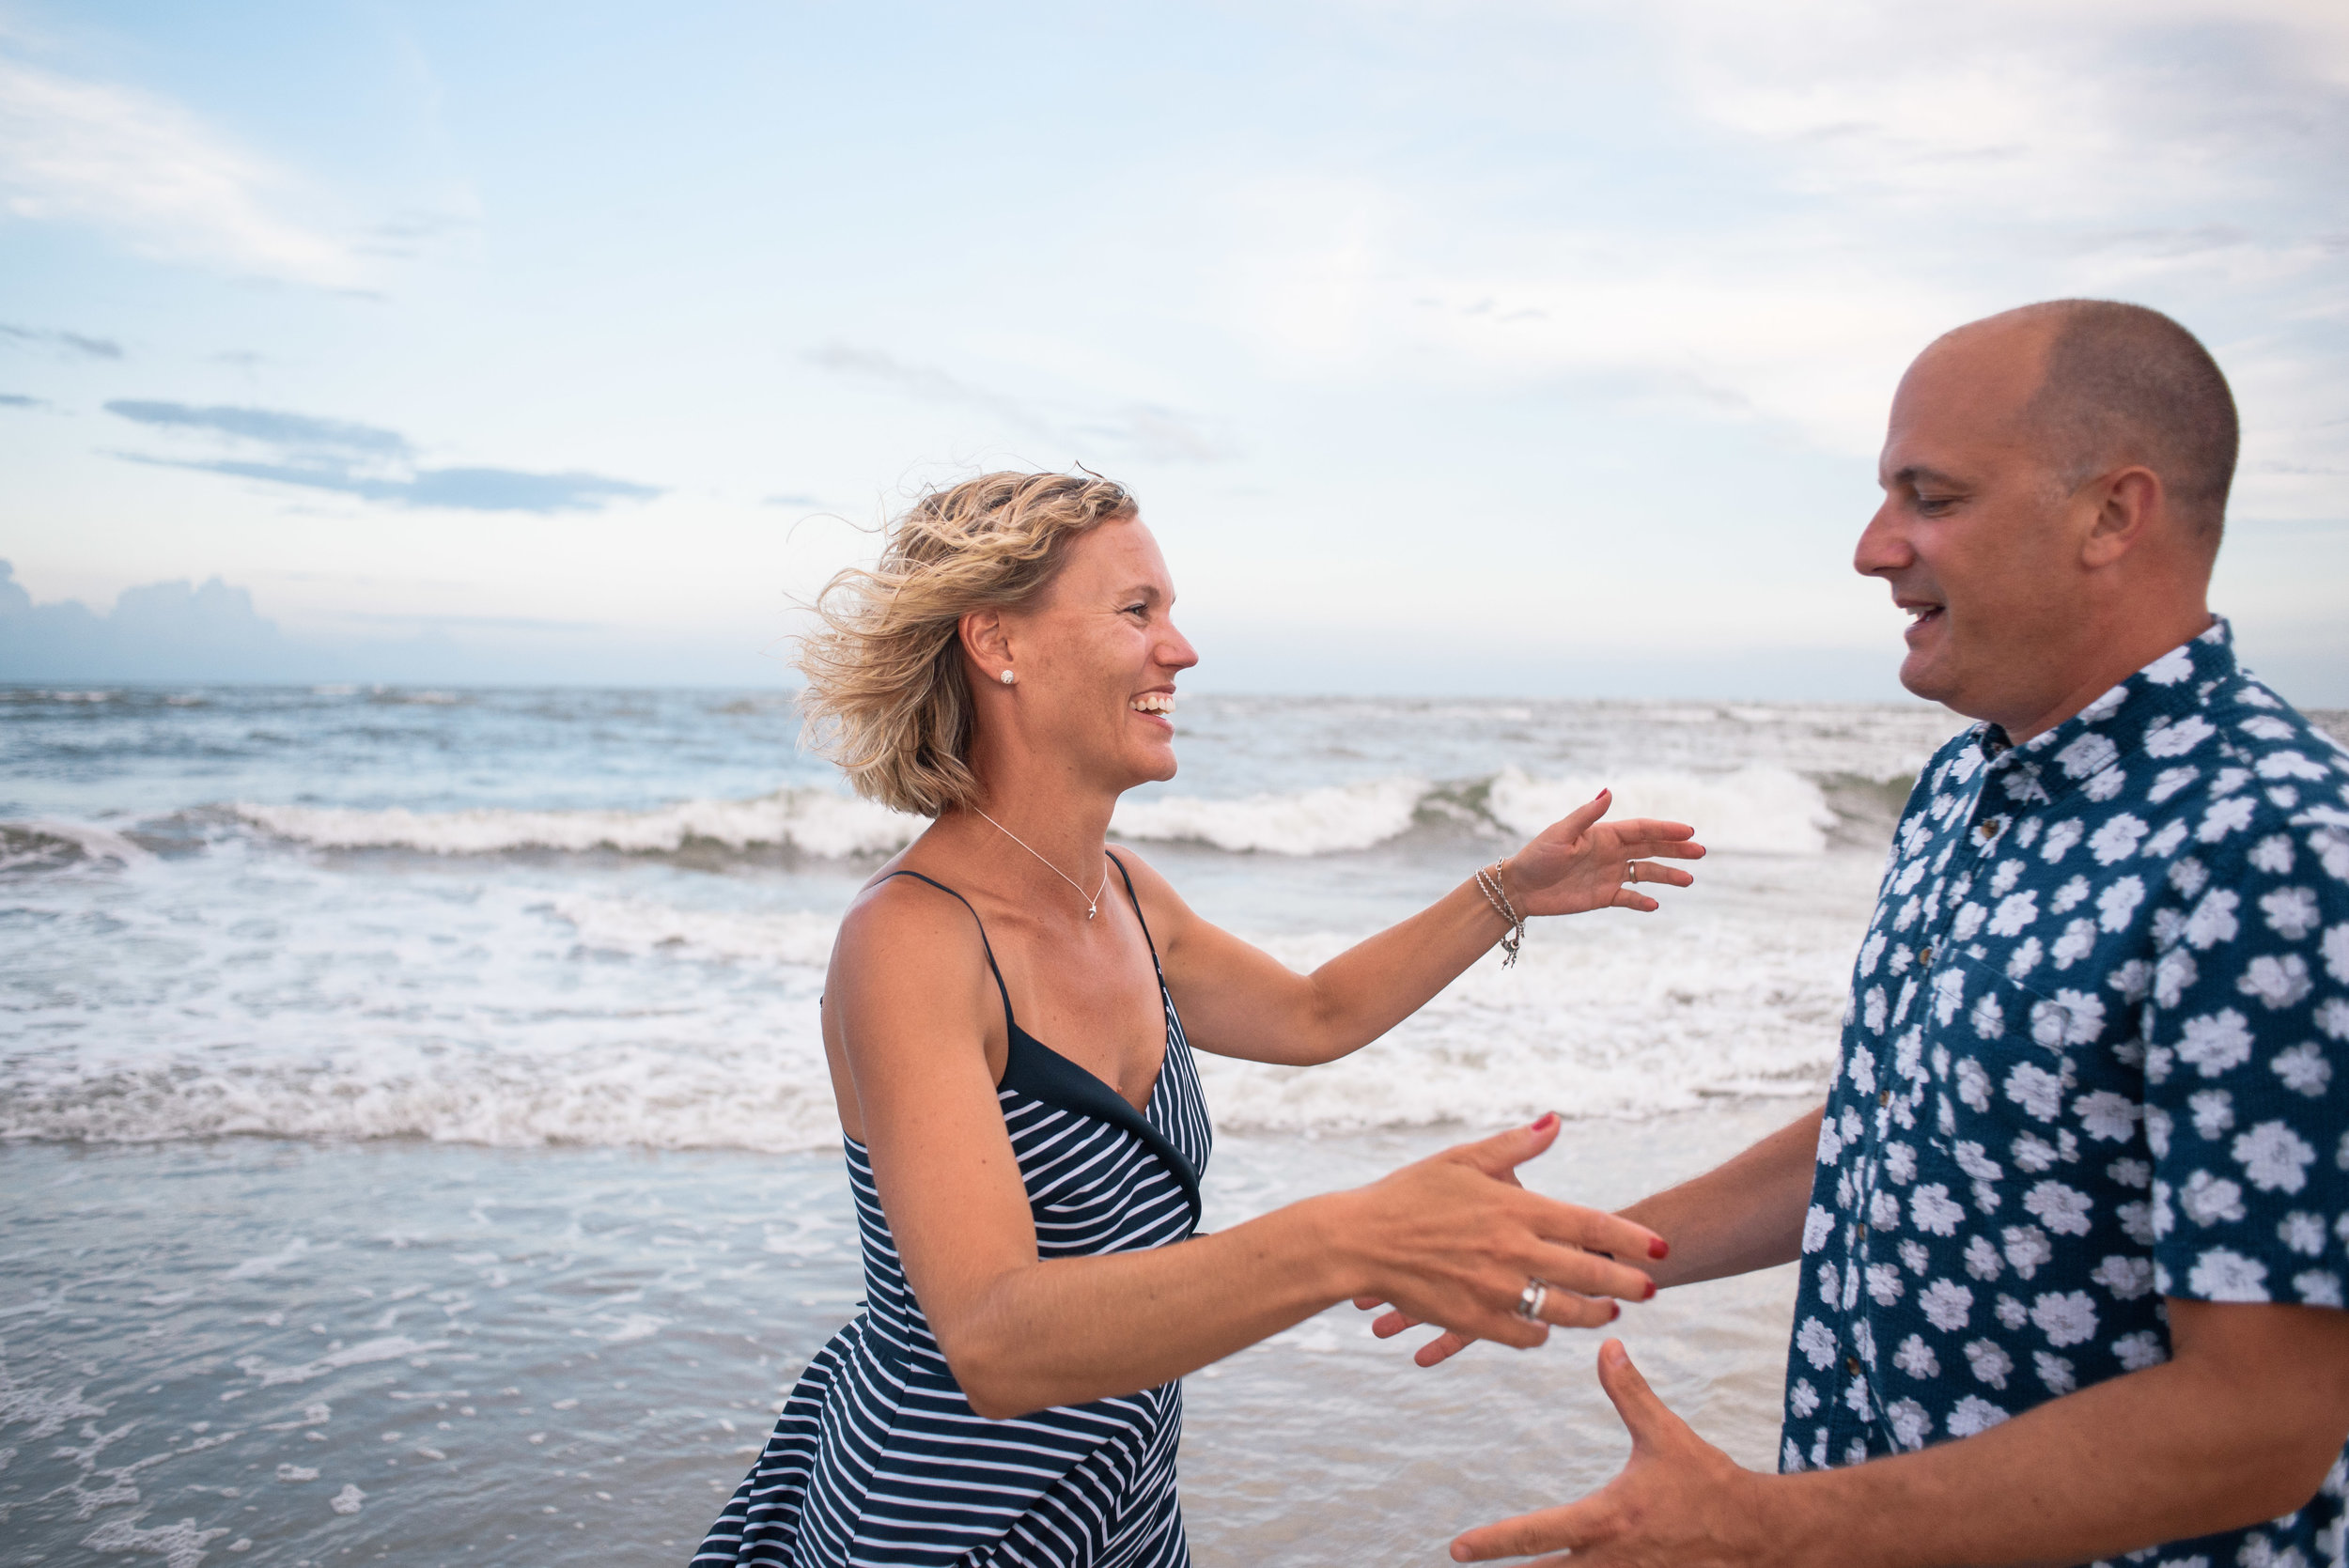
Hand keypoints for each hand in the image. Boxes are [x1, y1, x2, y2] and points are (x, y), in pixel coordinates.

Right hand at [1330, 1116, 1662, 1348]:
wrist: (1358, 1241)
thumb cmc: (1408, 1194)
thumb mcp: (1462, 1160)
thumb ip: (1515, 1145)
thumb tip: (1556, 1121)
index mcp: (1514, 1208)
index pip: (1590, 1224)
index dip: (1631, 1238)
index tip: (1660, 1249)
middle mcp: (1512, 1251)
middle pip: (1589, 1275)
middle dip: (1628, 1285)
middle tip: (1649, 1291)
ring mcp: (1494, 1290)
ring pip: (1564, 1313)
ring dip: (1592, 1315)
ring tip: (1606, 1313)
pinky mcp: (1474, 1321)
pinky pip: (1525, 1335)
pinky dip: (1541, 1331)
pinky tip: (1547, 1324)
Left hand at [1449, 1340, 1774, 1565]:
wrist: (1756, 1530)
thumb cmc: (1708, 1481)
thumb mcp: (1665, 1434)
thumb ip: (1630, 1392)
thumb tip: (1607, 1346)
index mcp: (1607, 1518)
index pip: (1537, 1534)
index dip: (1494, 1544)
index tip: (1458, 1548)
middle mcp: (1611, 1559)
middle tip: (1463, 1566)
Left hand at [1503, 790, 1703, 917]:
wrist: (1519, 888)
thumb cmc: (1537, 856)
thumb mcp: (1561, 834)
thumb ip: (1587, 815)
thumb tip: (1609, 791)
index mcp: (1603, 834)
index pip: (1641, 829)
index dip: (1665, 829)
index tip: (1689, 830)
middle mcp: (1610, 852)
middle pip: (1650, 848)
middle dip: (1676, 849)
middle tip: (1701, 852)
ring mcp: (1608, 874)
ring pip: (1645, 873)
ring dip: (1667, 876)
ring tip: (1688, 879)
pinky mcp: (1602, 896)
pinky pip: (1628, 897)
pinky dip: (1642, 900)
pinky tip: (1655, 904)